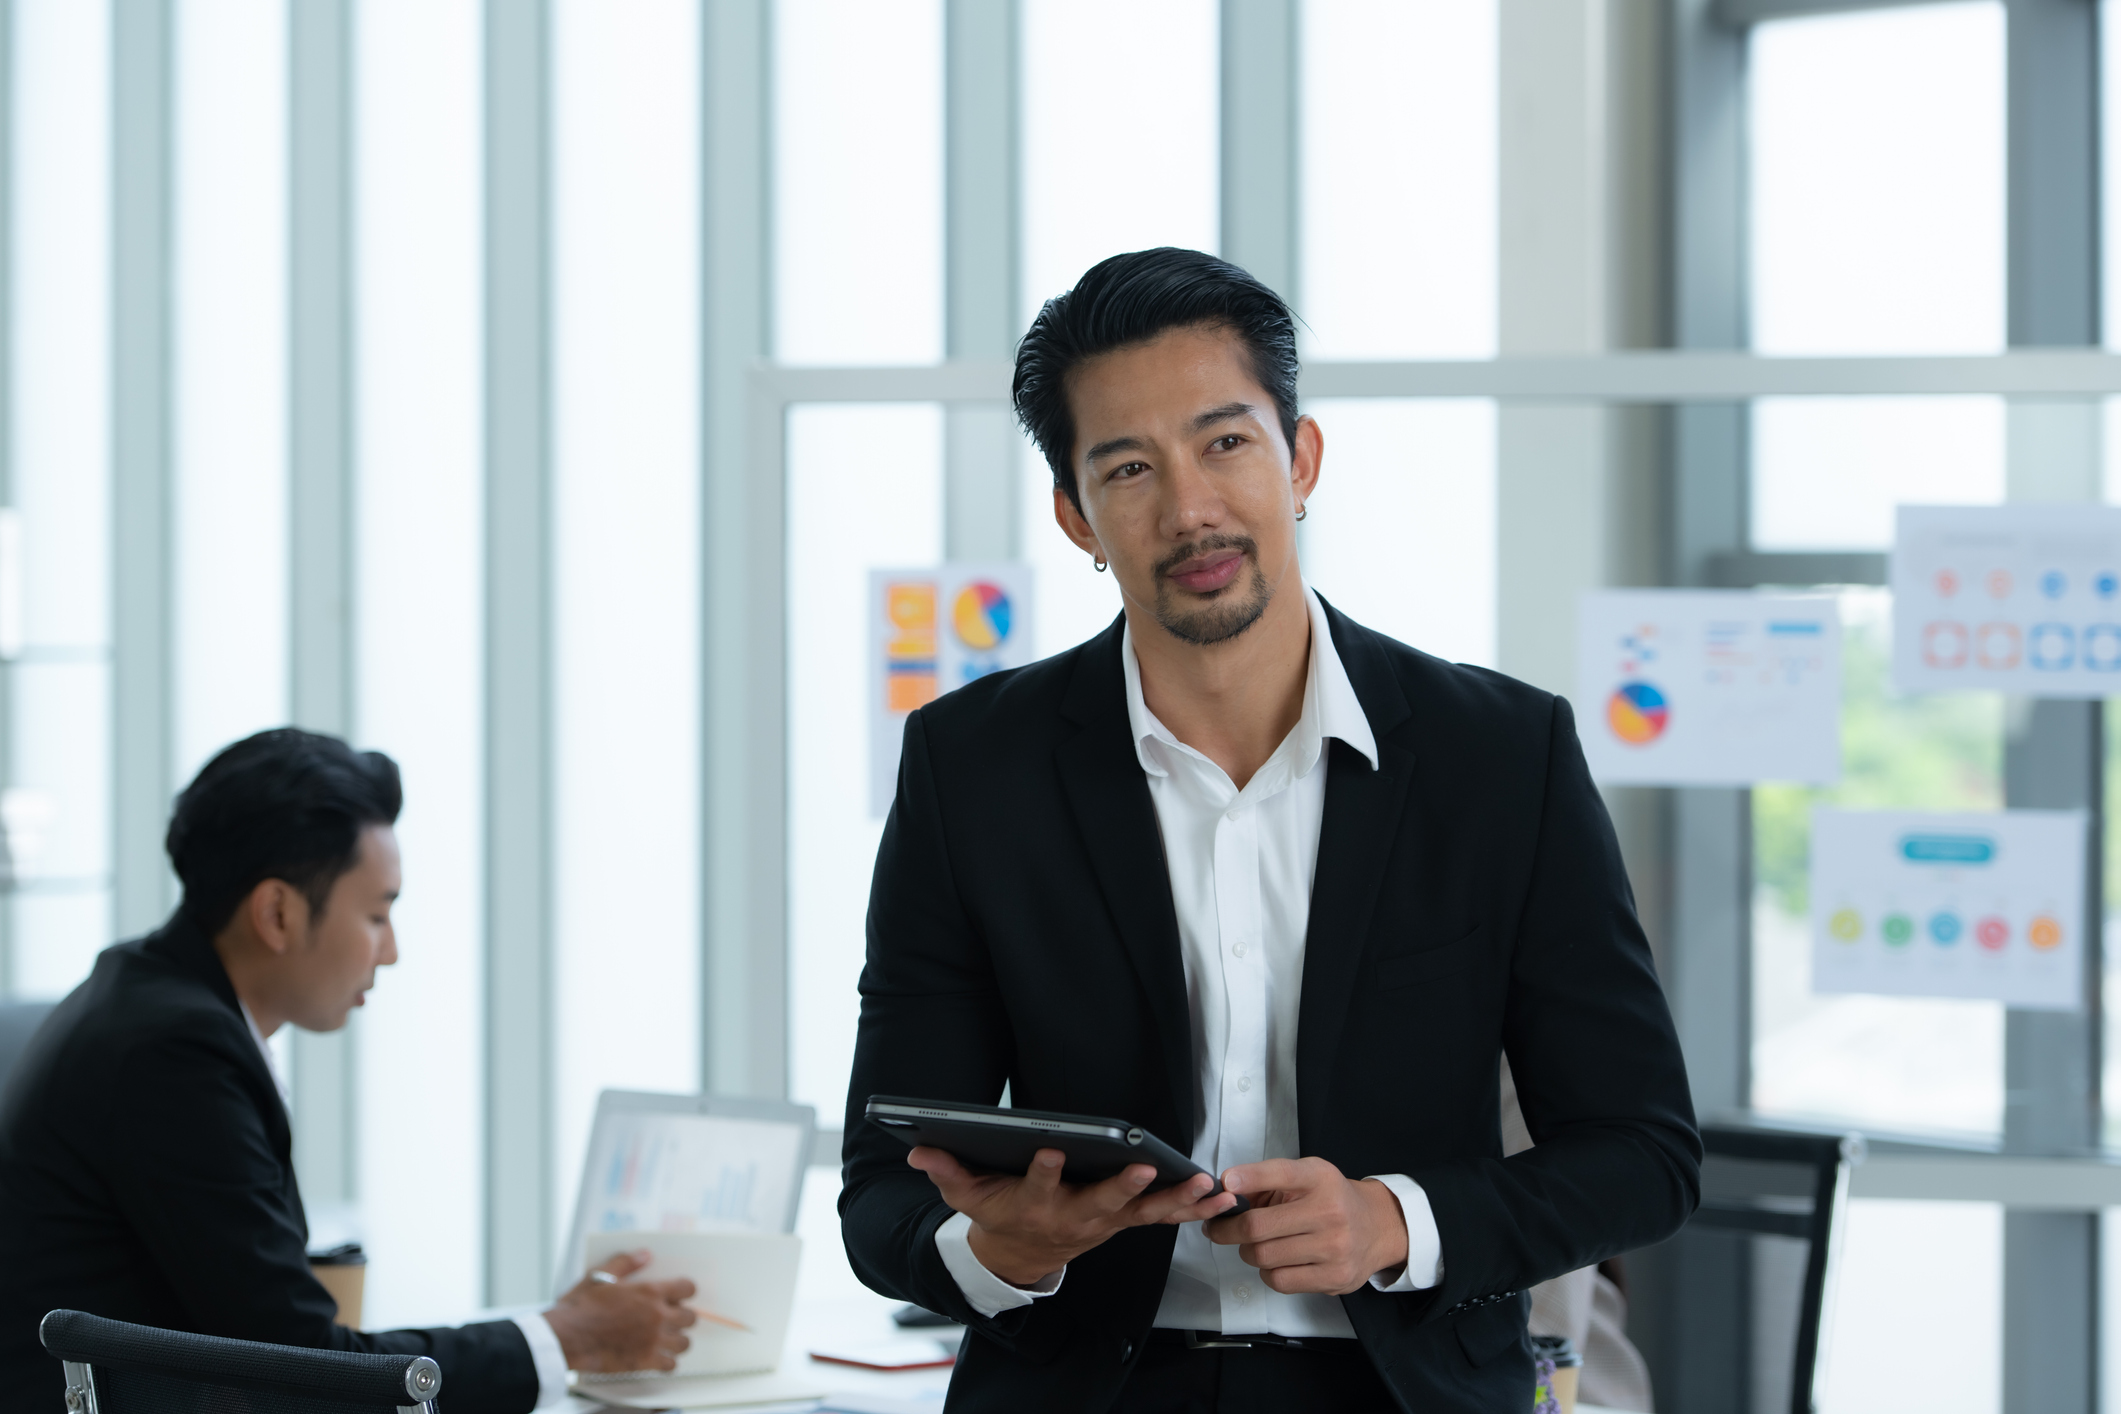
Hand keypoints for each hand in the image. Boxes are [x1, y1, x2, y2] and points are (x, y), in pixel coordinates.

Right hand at [542, 1250, 698, 1372]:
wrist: (566, 1338)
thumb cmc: (580, 1307)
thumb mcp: (599, 1275)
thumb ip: (626, 1263)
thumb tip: (645, 1254)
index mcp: (649, 1292)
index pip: (688, 1288)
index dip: (684, 1291)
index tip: (677, 1295)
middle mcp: (657, 1316)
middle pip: (691, 1317)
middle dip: (682, 1316)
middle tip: (669, 1317)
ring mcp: (652, 1341)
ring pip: (684, 1342)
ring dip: (677, 1339)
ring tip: (665, 1338)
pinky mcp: (644, 1362)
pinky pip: (671, 1365)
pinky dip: (667, 1362)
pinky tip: (657, 1357)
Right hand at [909, 1145, 1238, 1287]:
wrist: (1020, 1258)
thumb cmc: (998, 1214)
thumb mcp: (966, 1195)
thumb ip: (946, 1171)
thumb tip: (917, 1150)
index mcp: (1033, 1204)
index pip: (1037, 1186)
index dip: (1043, 1169)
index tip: (1050, 1148)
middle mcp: (1073, 1216)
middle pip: (1100, 1202)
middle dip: (1123, 1187)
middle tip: (1145, 1169)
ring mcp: (1105, 1222)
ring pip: (1143, 1214)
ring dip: (1176, 1201)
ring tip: (1207, 1185)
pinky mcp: (1126, 1222)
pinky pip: (1163, 1217)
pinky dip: (1192, 1207)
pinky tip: (1220, 1195)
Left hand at [1203, 1158, 1408, 1295]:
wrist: (1377, 1228)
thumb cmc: (1331, 1200)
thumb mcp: (1306, 1176)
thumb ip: (1267, 1181)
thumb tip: (1225, 1190)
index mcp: (1320, 1179)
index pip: (1281, 1174)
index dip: (1249, 1177)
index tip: (1226, 1183)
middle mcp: (1330, 1211)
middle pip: (1258, 1227)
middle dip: (1228, 1230)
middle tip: (1219, 1229)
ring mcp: (1334, 1247)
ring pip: (1264, 1256)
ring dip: (1248, 1252)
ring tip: (1255, 1245)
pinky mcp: (1334, 1277)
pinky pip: (1280, 1280)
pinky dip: (1268, 1272)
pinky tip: (1276, 1262)